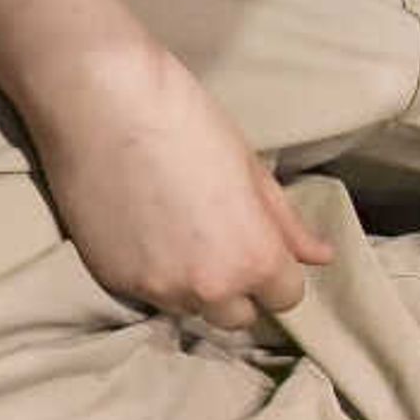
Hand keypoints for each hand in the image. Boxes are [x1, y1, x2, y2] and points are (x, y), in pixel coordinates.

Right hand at [28, 28, 330, 325]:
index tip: (259, 245)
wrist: (99, 103)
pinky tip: (142, 230)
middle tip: (218, 243)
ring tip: (176, 235)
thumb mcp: (249, 167)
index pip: (286, 297)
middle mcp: (207, 287)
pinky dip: (151, 273)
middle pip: (237, 317)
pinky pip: (146, 294)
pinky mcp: (112, 280)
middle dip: (236, 288)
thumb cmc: (184, 120)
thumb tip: (320, 256)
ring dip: (192, 285)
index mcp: (252, 258)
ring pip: (189, 308)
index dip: (276, 271)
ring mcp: (155, 288)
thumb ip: (285, 222)